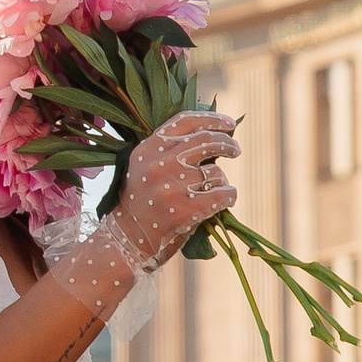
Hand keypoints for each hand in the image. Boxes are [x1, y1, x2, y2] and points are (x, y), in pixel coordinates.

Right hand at [115, 113, 238, 269]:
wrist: (126, 242)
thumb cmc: (140, 204)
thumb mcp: (143, 169)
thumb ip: (167, 151)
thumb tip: (210, 134)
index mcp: (147, 150)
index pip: (185, 122)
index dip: (211, 119)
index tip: (228, 122)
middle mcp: (159, 164)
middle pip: (206, 141)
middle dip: (227, 143)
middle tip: (235, 149)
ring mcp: (172, 187)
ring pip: (216, 172)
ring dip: (222, 180)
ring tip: (216, 187)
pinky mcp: (186, 211)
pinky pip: (222, 194)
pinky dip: (229, 195)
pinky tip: (227, 198)